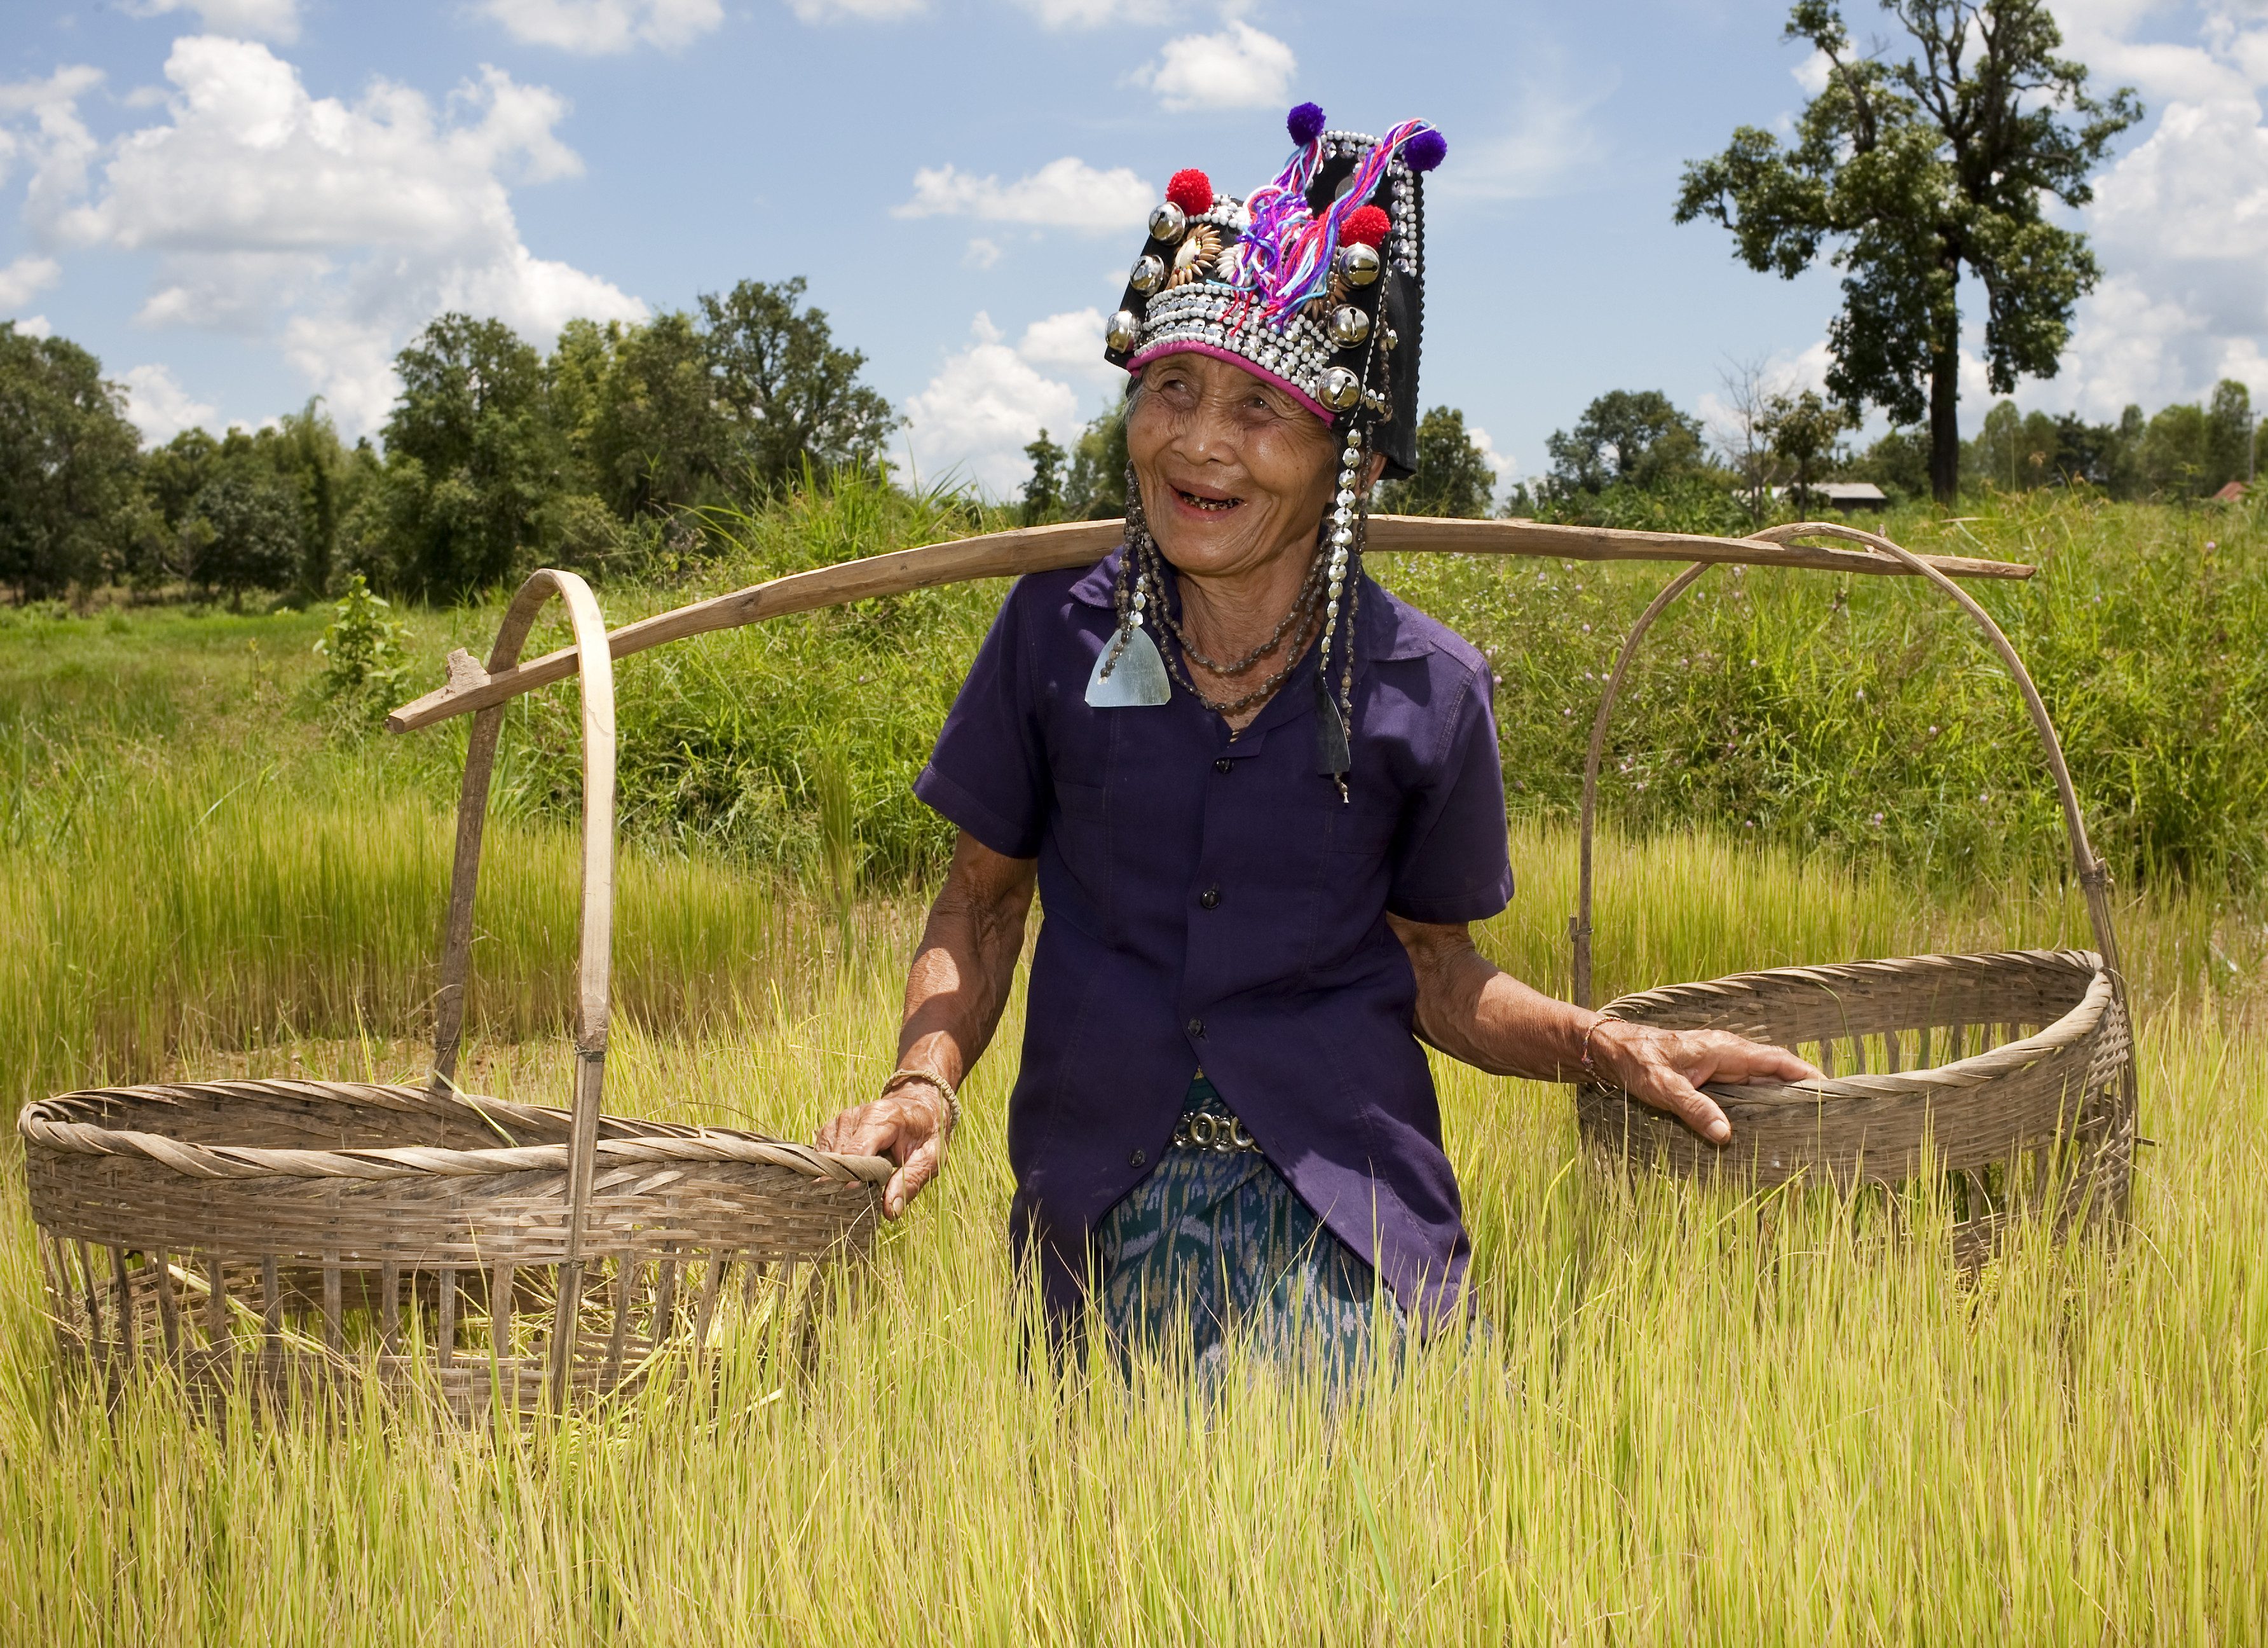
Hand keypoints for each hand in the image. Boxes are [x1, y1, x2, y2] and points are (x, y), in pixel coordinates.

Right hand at [814, 1081, 951, 1219]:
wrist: (919, 1105)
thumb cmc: (926, 1132)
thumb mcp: (931, 1157)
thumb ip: (911, 1182)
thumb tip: (891, 1212)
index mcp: (883, 1117)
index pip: (856, 1151)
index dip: (851, 1178)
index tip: (852, 1201)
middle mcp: (856, 1115)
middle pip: (837, 1157)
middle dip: (844, 1183)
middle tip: (854, 1206)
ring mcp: (841, 1120)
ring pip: (827, 1159)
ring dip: (837, 1178)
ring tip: (853, 1193)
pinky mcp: (832, 1128)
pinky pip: (823, 1155)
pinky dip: (831, 1171)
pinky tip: (845, 1180)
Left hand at [1587, 1020, 1822, 1145]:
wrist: (1613, 1050)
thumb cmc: (1637, 1062)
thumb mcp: (1663, 1087)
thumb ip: (1694, 1108)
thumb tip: (1725, 1135)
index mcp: (1725, 1050)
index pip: (1777, 1060)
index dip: (1805, 1074)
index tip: (1830, 1091)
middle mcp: (1729, 1055)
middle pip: (1775, 1073)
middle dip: (1800, 1092)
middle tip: (1825, 1119)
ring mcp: (1721, 1065)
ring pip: (1761, 1082)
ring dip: (1781, 1100)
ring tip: (1806, 1126)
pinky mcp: (1711, 1076)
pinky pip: (1745, 1089)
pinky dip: (1760, 1104)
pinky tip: (1767, 1125)